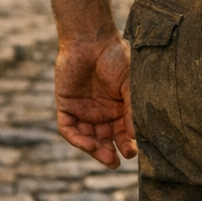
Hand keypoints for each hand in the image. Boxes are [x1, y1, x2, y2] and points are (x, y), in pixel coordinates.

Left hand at [54, 35, 135, 167]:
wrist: (90, 39)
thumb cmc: (115, 57)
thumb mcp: (129, 83)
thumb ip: (131, 107)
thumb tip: (136, 134)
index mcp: (118, 106)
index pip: (122, 132)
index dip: (127, 143)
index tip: (132, 152)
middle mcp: (101, 112)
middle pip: (105, 139)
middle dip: (111, 151)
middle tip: (118, 161)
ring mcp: (83, 110)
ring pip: (87, 137)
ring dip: (95, 150)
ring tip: (107, 157)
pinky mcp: (66, 106)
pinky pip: (69, 129)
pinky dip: (77, 139)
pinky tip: (89, 144)